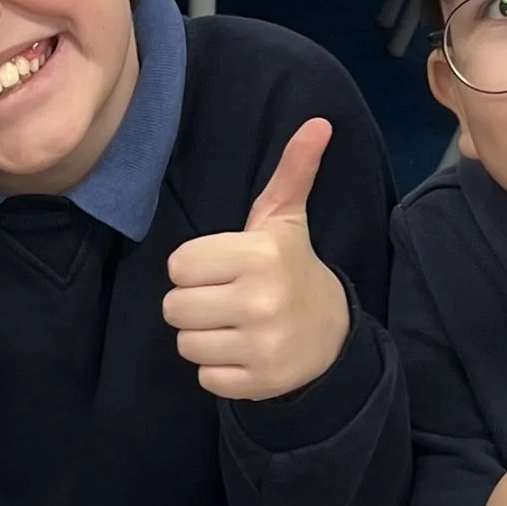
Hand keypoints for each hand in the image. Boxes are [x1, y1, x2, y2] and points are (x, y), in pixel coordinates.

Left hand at [161, 119, 350, 400]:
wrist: (332, 337)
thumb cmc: (291, 270)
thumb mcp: (286, 221)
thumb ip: (292, 172)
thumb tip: (318, 123)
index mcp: (258, 255)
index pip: (178, 266)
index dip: (194, 269)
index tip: (223, 270)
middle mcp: (260, 301)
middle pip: (174, 307)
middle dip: (193, 304)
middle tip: (225, 300)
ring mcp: (260, 345)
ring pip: (186, 345)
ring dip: (202, 338)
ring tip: (233, 327)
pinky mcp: (258, 382)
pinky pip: (204, 379)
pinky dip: (217, 370)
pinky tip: (243, 353)